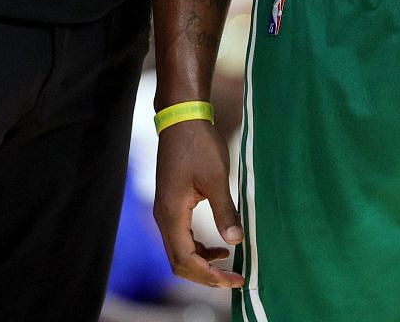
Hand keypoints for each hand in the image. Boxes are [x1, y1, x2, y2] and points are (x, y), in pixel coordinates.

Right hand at [153, 118, 244, 288]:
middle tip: (233, 280)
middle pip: (179, 262)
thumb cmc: (199, 145)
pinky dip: (198, 249)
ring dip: (201, 264)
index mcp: (172, 213)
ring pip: (179, 252)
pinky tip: (218, 246)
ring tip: (228, 266)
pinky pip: (181, 238)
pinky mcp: (171, 204)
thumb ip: (225, 211)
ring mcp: (165, 211)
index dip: (209, 276)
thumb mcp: (216, 178)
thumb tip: (236, 242)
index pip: (185, 260)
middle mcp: (164, 216)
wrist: (182, 118)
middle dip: (205, 276)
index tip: (234, 279)